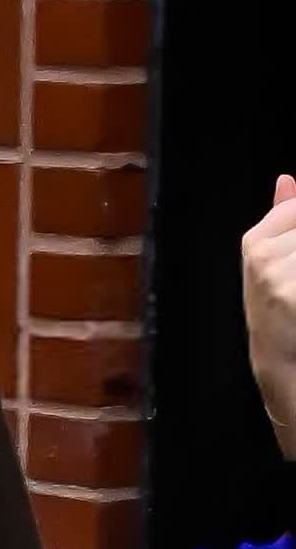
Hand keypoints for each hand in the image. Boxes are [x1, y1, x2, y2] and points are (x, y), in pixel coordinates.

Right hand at [242, 173, 295, 458]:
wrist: (282, 368)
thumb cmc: (281, 315)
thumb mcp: (271, 265)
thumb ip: (283, 217)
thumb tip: (287, 180)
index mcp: (256, 242)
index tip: (293, 261)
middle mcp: (264, 256)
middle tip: (294, 282)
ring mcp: (281, 278)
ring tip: (294, 292)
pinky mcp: (292, 297)